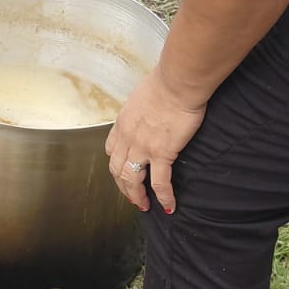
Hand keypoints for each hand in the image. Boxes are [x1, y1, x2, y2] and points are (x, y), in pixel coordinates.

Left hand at [105, 67, 207, 214]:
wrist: (178, 82)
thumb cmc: (166, 82)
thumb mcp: (142, 96)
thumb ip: (142, 110)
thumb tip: (150, 113)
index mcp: (122, 123)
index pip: (111, 151)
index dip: (115, 166)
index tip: (121, 174)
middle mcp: (127, 137)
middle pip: (117, 170)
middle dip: (123, 187)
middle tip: (131, 197)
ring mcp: (143, 147)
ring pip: (132, 180)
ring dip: (137, 196)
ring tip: (144, 206)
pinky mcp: (162, 153)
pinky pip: (160, 182)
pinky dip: (164, 197)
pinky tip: (169, 205)